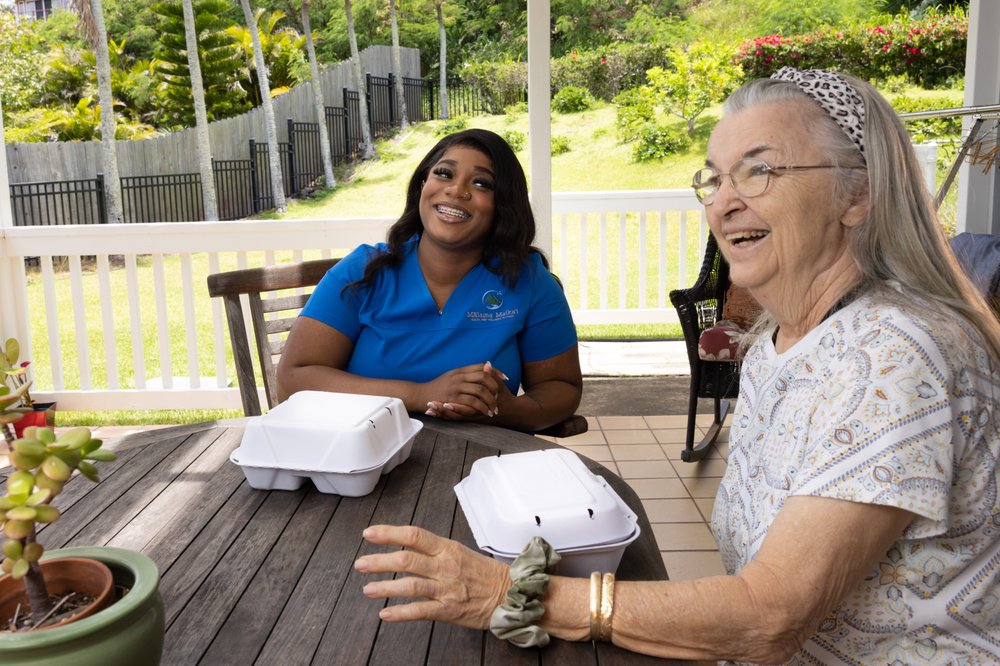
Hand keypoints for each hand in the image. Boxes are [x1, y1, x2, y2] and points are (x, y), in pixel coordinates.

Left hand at [355, 524, 509, 628]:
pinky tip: (385, 613)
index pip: (414, 535)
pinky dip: (400, 613)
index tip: (369, 533)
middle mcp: (445, 566)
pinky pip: (420, 611)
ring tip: (367, 589)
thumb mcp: (458, 551)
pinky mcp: (449, 610)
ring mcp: (447, 588)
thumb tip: (404, 545)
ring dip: (385, 587)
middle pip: (406, 560)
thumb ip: (433, 550)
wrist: (508, 593)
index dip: (389, 533)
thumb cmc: (482, 573)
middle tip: (360, 564)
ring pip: (410, 585)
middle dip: (379, 562)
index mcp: (447, 548)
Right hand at [423, 362, 508, 419]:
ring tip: (494, 408)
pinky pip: (472, 402)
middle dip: (495, 386)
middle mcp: (459, 376)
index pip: (481, 366)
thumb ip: (465, 374)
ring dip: (490, 400)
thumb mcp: (451, 376)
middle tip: (500, 396)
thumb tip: (483, 369)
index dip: (495, 371)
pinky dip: (482, 408)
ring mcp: (456, 387)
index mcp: (459, 370)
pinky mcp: (453, 398)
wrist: (419, 395)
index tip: (504, 378)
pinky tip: (486, 412)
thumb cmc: (436, 387)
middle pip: (484, 376)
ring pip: (480, 390)